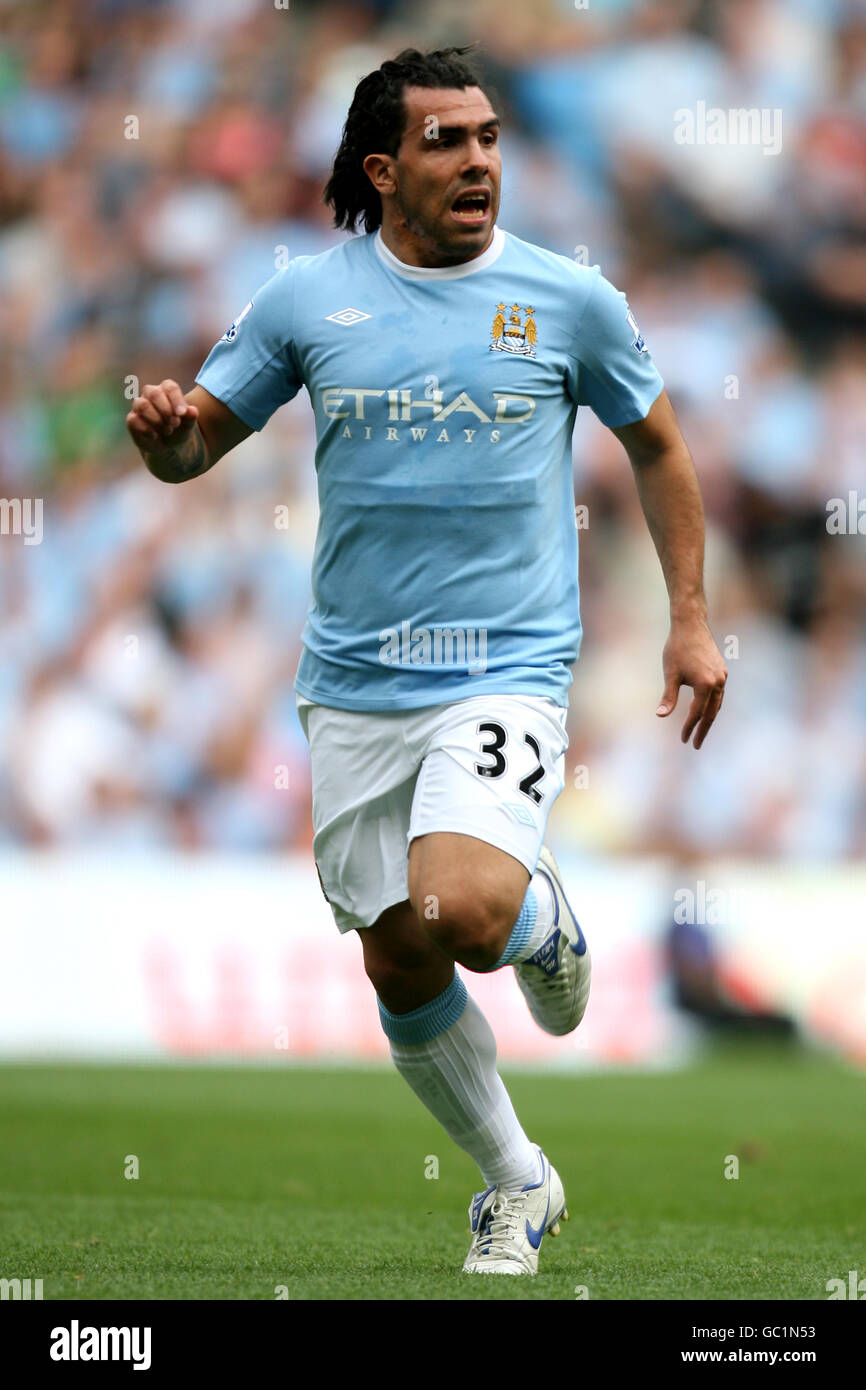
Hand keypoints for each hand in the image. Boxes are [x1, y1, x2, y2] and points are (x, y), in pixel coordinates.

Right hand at [126, 379, 198, 452]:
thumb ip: (190, 417)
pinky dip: (147, 430)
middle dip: (166, 410)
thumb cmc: (178, 430)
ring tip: (168, 431)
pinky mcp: (132, 419)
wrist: (168, 447)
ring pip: (142, 405)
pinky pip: (134, 420)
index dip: (176, 400)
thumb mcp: (187, 425)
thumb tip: (192, 410)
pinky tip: (155, 436)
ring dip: (157, 420)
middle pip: (154, 393)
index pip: (170, 387)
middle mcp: (151, 394)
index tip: (182, 414)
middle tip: (175, 424)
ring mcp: (139, 405)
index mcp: (166, 390)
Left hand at [656, 618, 727, 748]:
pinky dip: (713, 705)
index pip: (697, 713)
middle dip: (703, 730)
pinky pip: (719, 694)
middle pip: (711, 713)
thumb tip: (660, 715)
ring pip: (717, 704)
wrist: (691, 625)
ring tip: (701, 731)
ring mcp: (723, 676)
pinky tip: (705, 710)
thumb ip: (668, 697)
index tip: (683, 739)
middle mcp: (718, 682)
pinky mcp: (722, 671)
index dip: (689, 728)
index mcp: (706, 685)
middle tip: (696, 745)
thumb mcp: (670, 674)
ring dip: (709, 718)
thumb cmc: (677, 649)